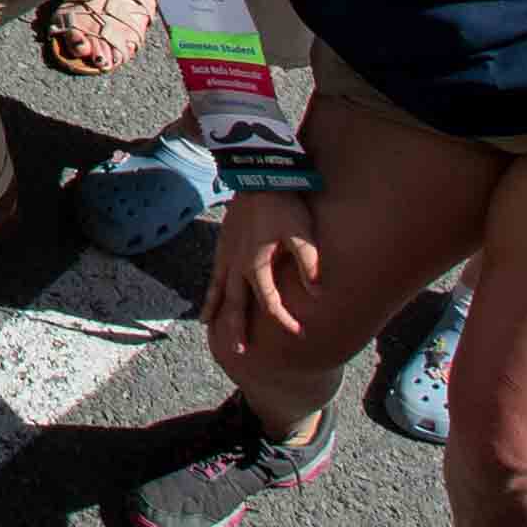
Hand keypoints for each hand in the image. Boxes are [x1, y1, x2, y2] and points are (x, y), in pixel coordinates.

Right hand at [205, 190, 321, 385]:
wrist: (258, 174)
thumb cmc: (285, 204)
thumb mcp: (302, 234)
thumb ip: (309, 265)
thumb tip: (317, 293)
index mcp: (256, 266)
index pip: (270, 303)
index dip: (284, 320)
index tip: (298, 333)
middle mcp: (237, 264)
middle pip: (236, 303)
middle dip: (237, 328)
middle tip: (238, 352)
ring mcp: (227, 251)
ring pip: (219, 287)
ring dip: (216, 308)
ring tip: (209, 325)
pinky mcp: (224, 239)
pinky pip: (215, 270)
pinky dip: (212, 285)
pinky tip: (212, 291)